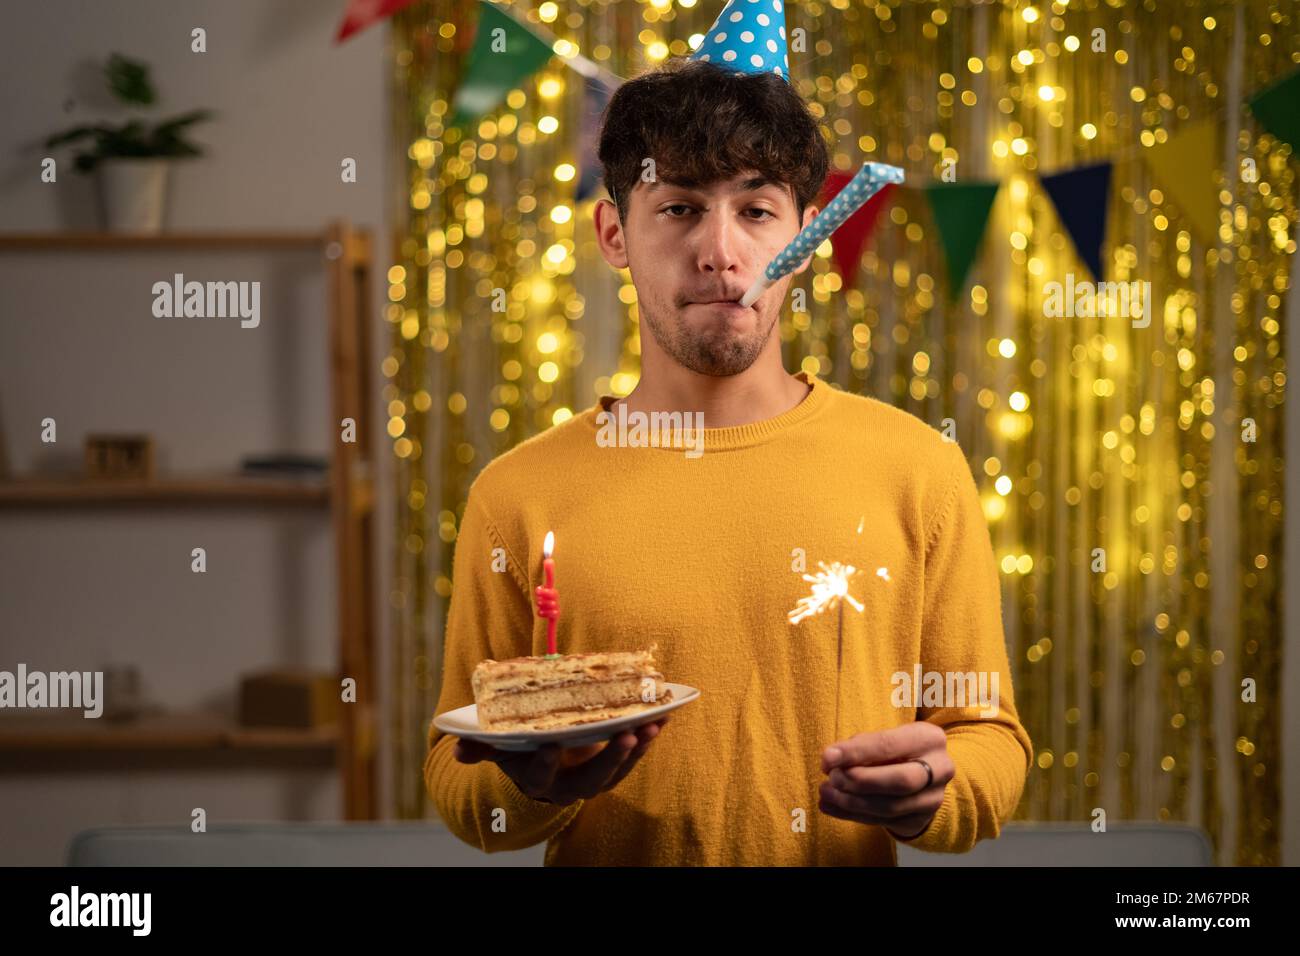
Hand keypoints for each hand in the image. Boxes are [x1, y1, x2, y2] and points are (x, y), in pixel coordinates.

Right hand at [453, 717, 669, 805]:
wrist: (545, 761)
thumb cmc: (520, 749)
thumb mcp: (499, 749)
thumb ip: (480, 748)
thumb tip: (457, 748)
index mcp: (538, 780)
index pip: (540, 776)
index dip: (544, 763)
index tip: (549, 745)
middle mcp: (569, 786)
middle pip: (592, 780)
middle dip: (611, 759)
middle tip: (626, 736)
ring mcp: (595, 779)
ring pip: (619, 771)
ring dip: (639, 749)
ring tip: (654, 725)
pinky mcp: (615, 767)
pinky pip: (635, 755)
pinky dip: (650, 737)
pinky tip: (664, 716)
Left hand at [818, 720, 952, 839]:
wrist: (923, 773)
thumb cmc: (895, 749)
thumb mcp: (883, 737)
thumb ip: (860, 746)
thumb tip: (831, 761)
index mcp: (929, 739)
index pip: (889, 746)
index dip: (855, 753)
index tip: (827, 758)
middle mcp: (940, 769)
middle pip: (901, 781)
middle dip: (861, 781)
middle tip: (832, 777)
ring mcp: (932, 799)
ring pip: (891, 807)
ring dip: (852, 801)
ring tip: (826, 792)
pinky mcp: (920, 820)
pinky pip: (883, 821)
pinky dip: (852, 815)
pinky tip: (830, 807)